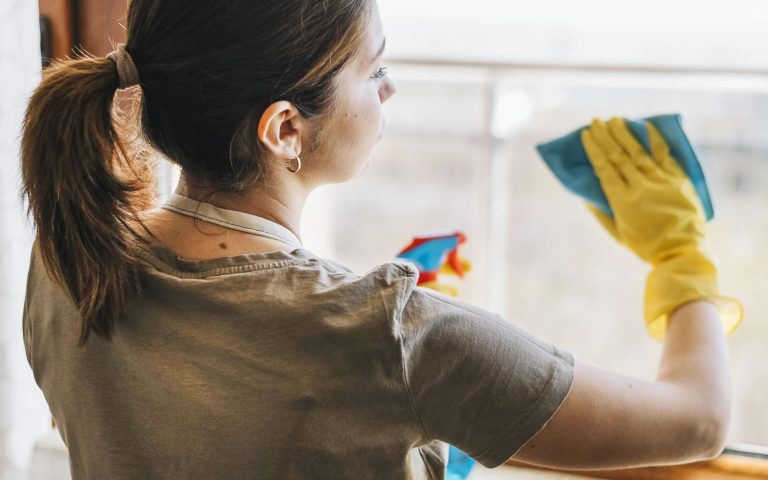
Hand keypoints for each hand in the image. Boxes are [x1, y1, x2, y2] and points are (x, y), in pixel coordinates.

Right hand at [580, 117, 741, 340]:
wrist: (681, 250)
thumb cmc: (645, 245)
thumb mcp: (618, 234)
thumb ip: (601, 213)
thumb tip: (587, 196)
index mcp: (622, 200)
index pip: (604, 168)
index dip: (594, 149)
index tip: (586, 134)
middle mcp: (639, 186)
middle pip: (619, 155)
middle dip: (606, 136)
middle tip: (596, 121)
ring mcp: (660, 181)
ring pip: (638, 152)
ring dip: (625, 134)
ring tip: (614, 120)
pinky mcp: (677, 179)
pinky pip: (664, 155)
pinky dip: (655, 140)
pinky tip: (646, 126)